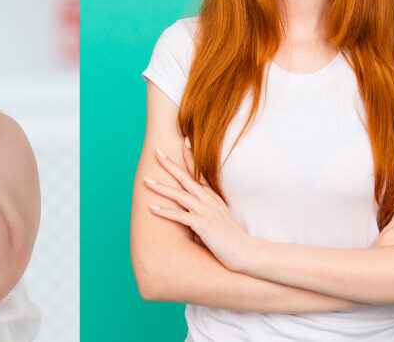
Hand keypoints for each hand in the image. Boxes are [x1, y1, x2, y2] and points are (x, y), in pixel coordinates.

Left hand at [144, 140, 254, 272]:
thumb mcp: (220, 220)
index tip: (183, 140)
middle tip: (156, 152)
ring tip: (145, 181)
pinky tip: (151, 208)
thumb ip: (207, 214)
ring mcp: (205, 212)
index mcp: (213, 198)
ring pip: (179, 194)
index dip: (190, 157)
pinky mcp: (202, 225)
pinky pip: (179, 216)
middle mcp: (209, 201)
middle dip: (170, 165)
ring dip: (160, 187)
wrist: (248, 253)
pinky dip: (164, 211)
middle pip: (186, 178)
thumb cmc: (233, 239)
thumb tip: (193, 218)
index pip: (199, 173)